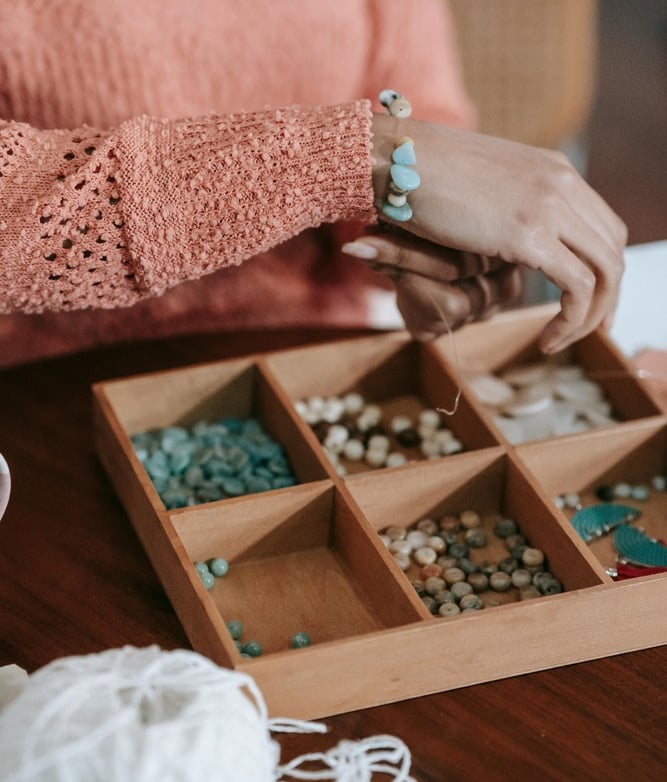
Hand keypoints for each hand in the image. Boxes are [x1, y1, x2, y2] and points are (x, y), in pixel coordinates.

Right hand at [371, 114, 626, 352]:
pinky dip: (572, 320)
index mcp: (553, 171)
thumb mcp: (477, 190)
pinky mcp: (529, 235)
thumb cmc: (420, 175)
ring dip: (590, 316)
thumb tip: (498, 241)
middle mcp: (562, 184)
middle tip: (587, 330)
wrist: (396, 157)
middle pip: (613, 249)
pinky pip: (577, 287)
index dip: (603, 270)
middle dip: (608, 298)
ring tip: (560, 340)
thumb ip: (502, 212)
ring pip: (605, 272)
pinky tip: (547, 339)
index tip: (586, 304)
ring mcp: (549, 206)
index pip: (603, 226)